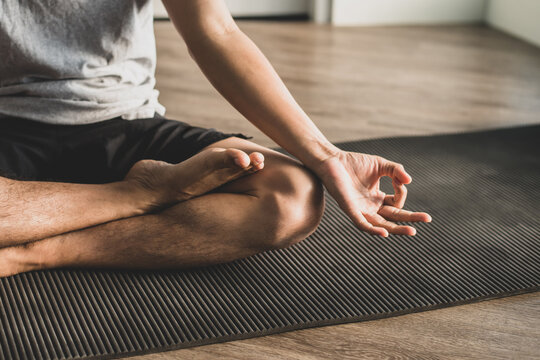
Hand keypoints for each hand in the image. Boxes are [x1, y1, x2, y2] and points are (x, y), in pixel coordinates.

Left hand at [312, 150, 430, 236]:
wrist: (332, 160)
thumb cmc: (354, 163)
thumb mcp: (381, 165)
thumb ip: (396, 171)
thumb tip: (409, 181)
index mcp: (377, 198)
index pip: (397, 203)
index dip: (402, 192)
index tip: (399, 179)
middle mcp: (370, 207)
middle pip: (393, 218)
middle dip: (410, 219)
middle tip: (427, 219)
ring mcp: (361, 210)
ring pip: (381, 225)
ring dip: (396, 229)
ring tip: (412, 231)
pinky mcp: (350, 209)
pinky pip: (362, 224)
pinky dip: (373, 229)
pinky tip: (385, 233)